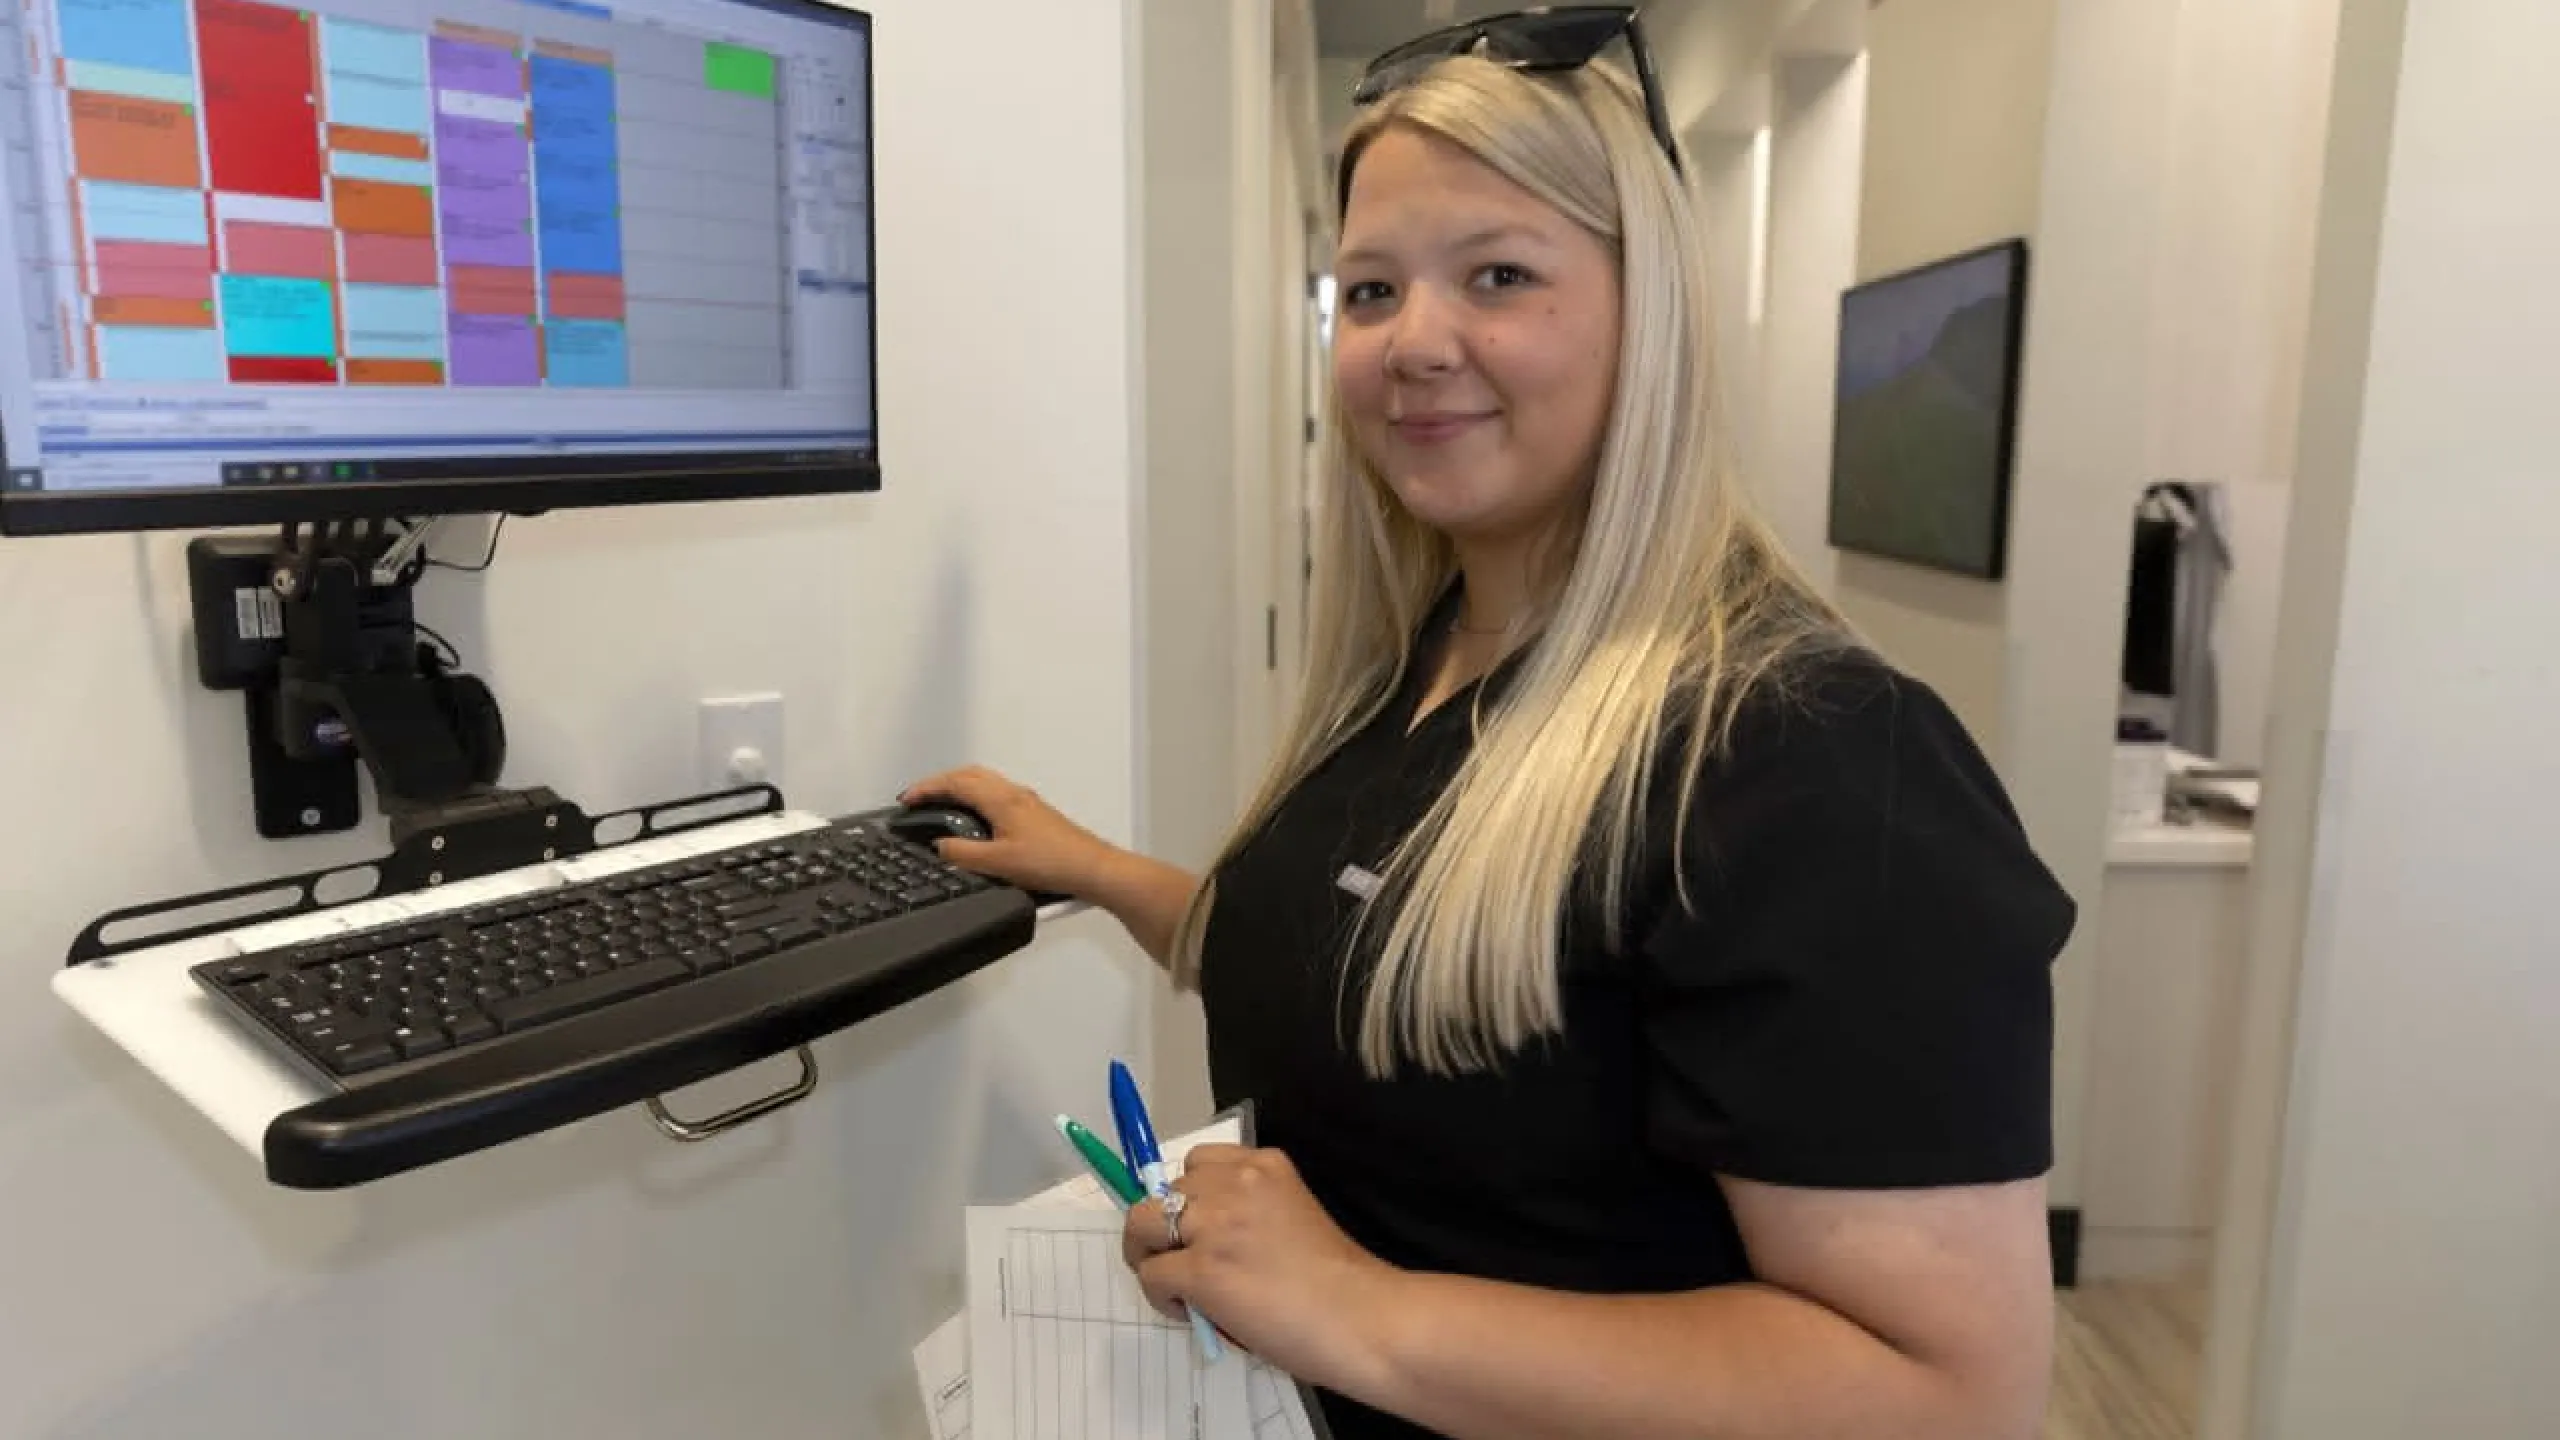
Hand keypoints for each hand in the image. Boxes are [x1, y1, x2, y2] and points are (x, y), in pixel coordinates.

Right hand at [897, 765, 1118, 901]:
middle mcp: (1014, 794)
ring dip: (959, 787)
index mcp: (1001, 799)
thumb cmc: (1054, 863)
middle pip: (969, 775)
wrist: (1091, 869)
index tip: (907, 799)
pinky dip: (976, 798)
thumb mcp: (997, 864)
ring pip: (984, 782)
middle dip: (940, 782)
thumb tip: (940, 846)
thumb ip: (962, 854)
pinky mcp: (1035, 815)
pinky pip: (997, 795)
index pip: (955, 782)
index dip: (926, 788)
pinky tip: (976, 819)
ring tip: (941, 804)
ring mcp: (1026, 802)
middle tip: (920, 797)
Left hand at [1123, 1145, 1403, 1394]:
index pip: (1197, 1163)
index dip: (1190, 1200)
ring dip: (1150, 1255)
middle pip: (1163, 1193)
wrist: (1364, 1318)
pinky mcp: (1202, 1269)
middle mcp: (1236, 1183)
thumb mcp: (1293, 1217)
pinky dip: (1161, 1296)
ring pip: (1140, 1225)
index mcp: (1266, 1166)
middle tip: (1186, 1264)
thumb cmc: (1342, 1283)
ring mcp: (1215, 1225)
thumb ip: (1250, 1215)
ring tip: (1180, 1287)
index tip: (1200, 1230)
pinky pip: (1151, 1275)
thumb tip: (1204, 1242)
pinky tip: (1193, 1312)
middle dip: (1166, 1229)